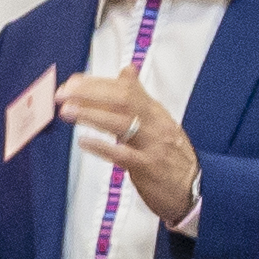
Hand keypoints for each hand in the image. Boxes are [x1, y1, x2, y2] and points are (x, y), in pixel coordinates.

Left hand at [62, 71, 198, 224]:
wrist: (195, 189)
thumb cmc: (171, 156)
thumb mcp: (158, 121)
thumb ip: (139, 97)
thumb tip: (127, 70)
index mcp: (155, 111)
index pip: (125, 88)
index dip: (97, 83)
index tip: (72, 83)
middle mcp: (155, 124)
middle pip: (123, 100)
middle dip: (90, 94)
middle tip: (63, 94)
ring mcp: (153, 145)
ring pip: (122, 123)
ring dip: (92, 115)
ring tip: (68, 111)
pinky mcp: (149, 167)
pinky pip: (123, 155)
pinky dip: (102, 147)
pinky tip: (84, 142)